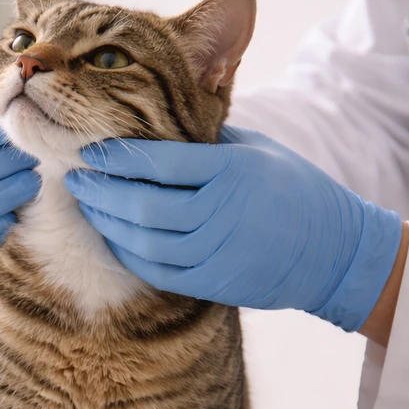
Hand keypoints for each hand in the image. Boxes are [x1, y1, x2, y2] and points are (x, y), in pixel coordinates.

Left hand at [65, 127, 402, 331]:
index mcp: (231, 170)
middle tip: (76, 177)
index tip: (90, 150)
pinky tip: (112, 236)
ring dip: (107, 223)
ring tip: (87, 205)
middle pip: (142, 205)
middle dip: (101, 192)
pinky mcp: (214, 284)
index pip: (158, 162)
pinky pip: (156, 271)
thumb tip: (147, 123)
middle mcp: (222, 213)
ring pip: (143, 241)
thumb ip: (204, 139)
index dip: (117, 157)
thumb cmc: (288, 187)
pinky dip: (127, 253)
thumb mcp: (253, 149)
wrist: (332, 249)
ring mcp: (217, 253)